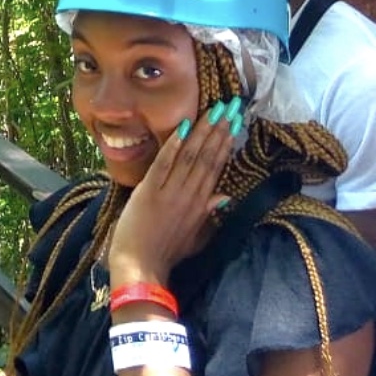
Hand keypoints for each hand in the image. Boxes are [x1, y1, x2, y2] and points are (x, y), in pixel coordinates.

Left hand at [106, 98, 239, 286]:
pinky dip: (173, 146)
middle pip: (207, 157)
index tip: (234, 123)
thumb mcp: (195, 237)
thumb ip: (209, 214)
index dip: (226, 144)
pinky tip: (182, 128)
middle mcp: (189, 195)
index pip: (216, 168)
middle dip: (218, 130)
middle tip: (230, 107)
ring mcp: (169, 192)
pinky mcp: (149, 192)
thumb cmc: (165, 254)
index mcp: (200, 206)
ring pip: (190, 156)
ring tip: (214, 110)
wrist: (141, 268)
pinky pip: (164, 164)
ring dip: (202, 132)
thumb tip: (225, 194)